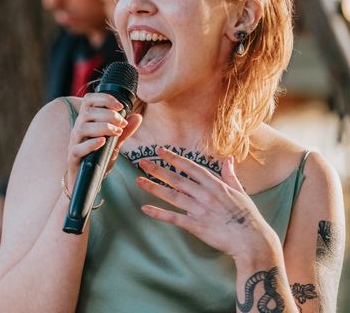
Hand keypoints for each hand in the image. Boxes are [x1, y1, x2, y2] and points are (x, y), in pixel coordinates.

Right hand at [67, 93, 141, 185]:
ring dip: (102, 127)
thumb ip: (124, 130)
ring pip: (83, 128)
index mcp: (86, 121)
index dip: (104, 98)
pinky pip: (79, 148)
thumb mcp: (114, 142)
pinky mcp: (74, 157)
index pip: (89, 100)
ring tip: (116, 132)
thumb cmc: (98, 157)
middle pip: (87, 112)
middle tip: (122, 123)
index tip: (120, 106)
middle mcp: (78, 128)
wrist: (87, 179)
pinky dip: (91, 143)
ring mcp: (74, 142)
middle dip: (108, 114)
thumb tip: (138, 116)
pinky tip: (103, 142)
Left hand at [136, 147, 279, 261]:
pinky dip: (159, 213)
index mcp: (215, 185)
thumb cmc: (248, 217)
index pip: (190, 167)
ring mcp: (199, 210)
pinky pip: (174, 218)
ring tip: (138, 180)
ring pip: (172, 196)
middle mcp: (205, 195)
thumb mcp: (240, 191)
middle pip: (177, 179)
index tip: (160, 151)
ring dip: (153, 187)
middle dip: (157, 169)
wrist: (252, 241)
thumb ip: (229, 175)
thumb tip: (228, 159)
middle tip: (142, 162)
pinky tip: (145, 208)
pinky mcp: (196, 226)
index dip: (174, 158)